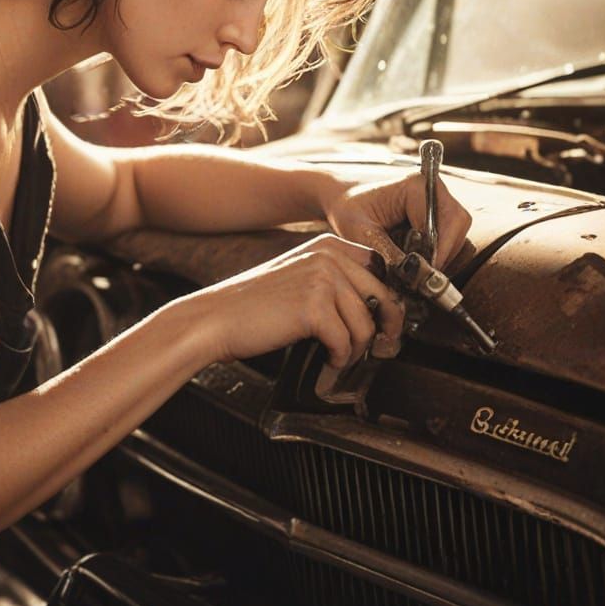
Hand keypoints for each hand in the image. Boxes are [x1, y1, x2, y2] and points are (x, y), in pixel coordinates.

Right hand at [177, 233, 404, 369]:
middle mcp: (328, 256)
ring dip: (355, 349)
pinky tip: (326, 360)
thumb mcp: (300, 277)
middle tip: (375, 350)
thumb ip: (337, 282)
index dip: (388, 300)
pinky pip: (345, 342)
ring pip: (366, 324)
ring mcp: (322, 279)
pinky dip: (338, 359)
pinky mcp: (313, 308)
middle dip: (382, 330)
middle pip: (382, 297)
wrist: (216, 319)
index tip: (385, 324)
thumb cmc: (254, 305)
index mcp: (328, 245)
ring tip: (338, 356)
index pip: (381, 270)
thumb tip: (382, 309)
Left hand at [322, 172, 472, 272]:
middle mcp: (432, 189)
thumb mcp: (361, 234)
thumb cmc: (348, 210)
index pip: (445, 221)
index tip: (421, 274)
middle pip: (457, 227)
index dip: (438, 252)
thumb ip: (387, 254)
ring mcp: (437, 200)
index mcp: (415, 186)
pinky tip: (414, 261)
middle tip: (418, 275)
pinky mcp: (437, 213)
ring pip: (457, 234)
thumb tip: (412, 276)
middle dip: (441, 255)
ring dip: (440, 256)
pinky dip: (436, 254)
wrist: (342, 200)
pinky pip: (450, 238)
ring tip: (413, 268)